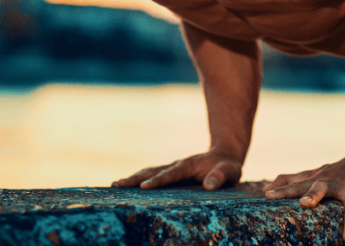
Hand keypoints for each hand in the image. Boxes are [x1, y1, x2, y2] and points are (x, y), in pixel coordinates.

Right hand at [111, 150, 242, 190]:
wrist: (224, 157)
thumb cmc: (227, 167)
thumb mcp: (229, 171)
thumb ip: (220, 177)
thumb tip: (208, 186)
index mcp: (188, 166)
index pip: (170, 174)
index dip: (158, 180)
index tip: (143, 187)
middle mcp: (176, 166)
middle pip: (152, 171)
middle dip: (135, 178)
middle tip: (116, 184)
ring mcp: (172, 169)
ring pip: (149, 172)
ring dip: (133, 178)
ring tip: (115, 185)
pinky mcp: (171, 174)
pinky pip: (152, 176)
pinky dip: (139, 180)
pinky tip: (127, 187)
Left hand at [262, 155, 344, 245]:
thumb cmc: (337, 173)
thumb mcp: (314, 175)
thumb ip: (291, 181)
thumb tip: (265, 189)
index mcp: (320, 180)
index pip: (298, 184)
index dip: (283, 190)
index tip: (268, 195)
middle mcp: (336, 182)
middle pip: (323, 187)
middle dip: (314, 195)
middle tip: (305, 204)